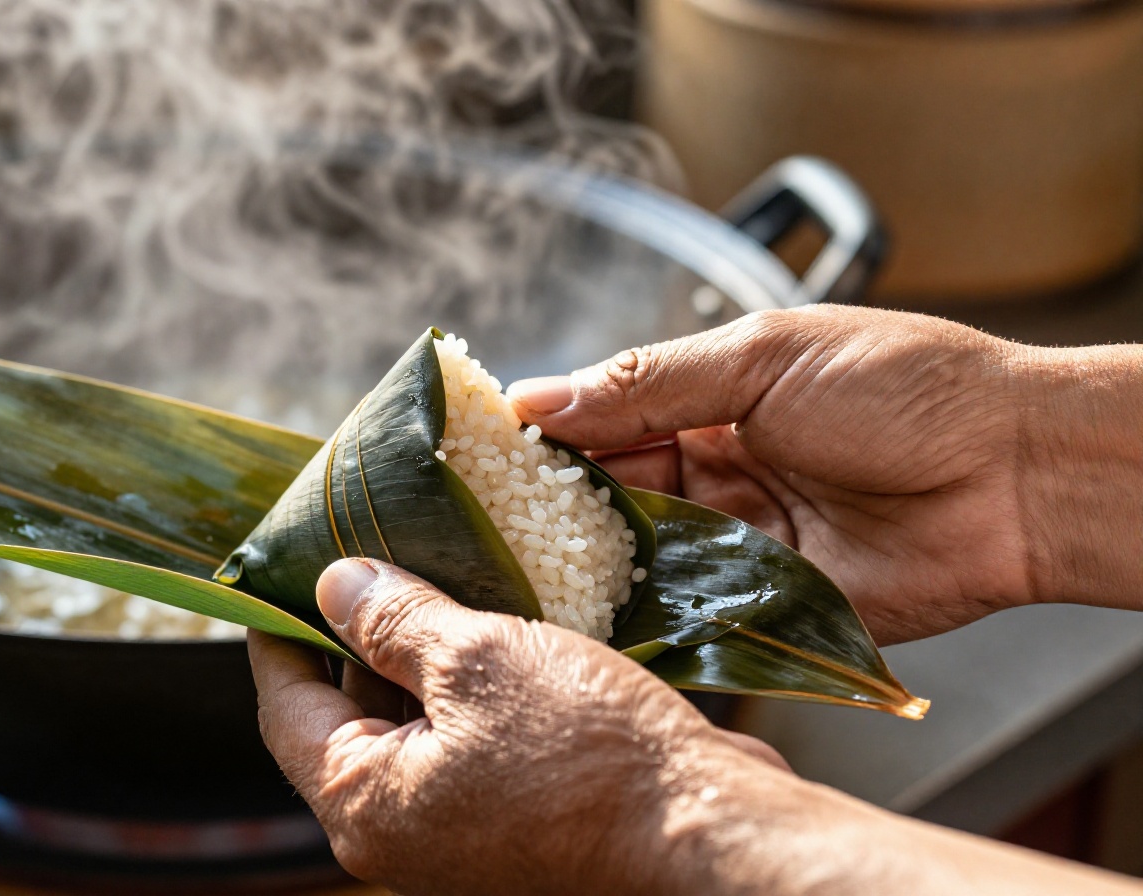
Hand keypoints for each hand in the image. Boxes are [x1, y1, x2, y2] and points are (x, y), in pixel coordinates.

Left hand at [249, 558, 787, 894]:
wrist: (708, 834)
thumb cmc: (593, 759)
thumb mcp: (477, 660)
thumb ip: (393, 621)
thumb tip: (333, 587)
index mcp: (366, 804)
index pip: (284, 705)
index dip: (278, 630)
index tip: (280, 571)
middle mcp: (400, 829)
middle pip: (346, 713)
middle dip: (355, 630)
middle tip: (367, 550)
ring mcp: (458, 829)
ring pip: (412, 722)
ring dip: (419, 651)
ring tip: (433, 568)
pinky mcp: (512, 820)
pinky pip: (465, 740)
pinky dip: (467, 684)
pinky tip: (490, 621)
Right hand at [507, 306, 1142, 643]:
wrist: (1016, 475)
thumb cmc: (907, 390)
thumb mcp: (766, 357)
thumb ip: (649, 383)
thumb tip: (541, 397)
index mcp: (712, 396)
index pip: (603, 416)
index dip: (542, 435)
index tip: (474, 453)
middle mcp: (716, 470)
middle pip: (608, 491)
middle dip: (550, 505)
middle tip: (480, 524)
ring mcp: (737, 540)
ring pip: (636, 554)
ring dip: (585, 562)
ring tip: (515, 573)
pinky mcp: (763, 604)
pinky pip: (686, 611)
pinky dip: (639, 615)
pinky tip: (586, 618)